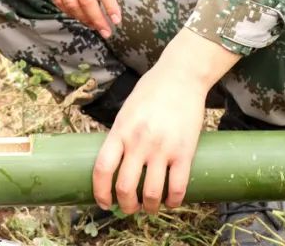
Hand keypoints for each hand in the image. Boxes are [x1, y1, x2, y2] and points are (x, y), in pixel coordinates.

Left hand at [92, 29, 241, 213]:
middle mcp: (139, 142)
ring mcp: (162, 148)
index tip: (102, 202)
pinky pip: (177, 187)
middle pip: (125, 186)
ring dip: (148, 207)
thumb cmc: (151, 91)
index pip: (102, 169)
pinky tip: (171, 202)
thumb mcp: (127, 111)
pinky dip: (173, 201)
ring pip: (151, 192)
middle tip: (128, 208)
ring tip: (149, 207)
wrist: (181, 76)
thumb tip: (116, 163)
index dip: (100, 192)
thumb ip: (121, 136)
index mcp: (121, 130)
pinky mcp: (185, 152)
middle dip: (125, 205)